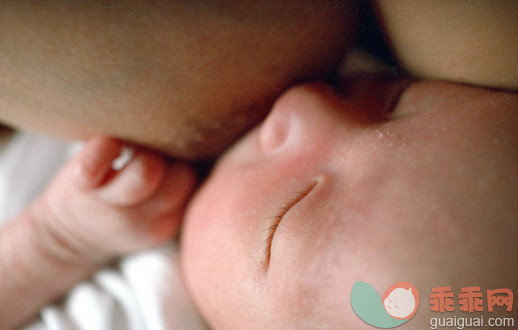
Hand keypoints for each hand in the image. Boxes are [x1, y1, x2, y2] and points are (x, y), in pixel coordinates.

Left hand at [29, 136, 195, 264]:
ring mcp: (109, 203)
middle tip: (158, 153)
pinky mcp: (79, 186)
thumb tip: (203, 145)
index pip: (196, 187)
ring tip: (138, 148)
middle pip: (181, 178)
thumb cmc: (121, 213)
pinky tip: (111, 142)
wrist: (66, 239)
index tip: (174, 160)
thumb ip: (178, 191)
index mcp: (165, 223)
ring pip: (146, 170)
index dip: (189, 165)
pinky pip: (95, 162)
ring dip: (147, 151)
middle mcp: (141, 218)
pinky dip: (105, 146)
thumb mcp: (157, 216)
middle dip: (175, 158)